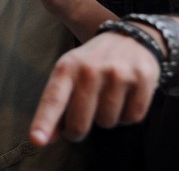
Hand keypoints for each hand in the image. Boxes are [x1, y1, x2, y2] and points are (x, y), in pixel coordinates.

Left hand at [30, 31, 159, 146]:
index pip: (53, 99)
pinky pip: (131, 118)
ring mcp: (117, 74)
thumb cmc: (92, 63)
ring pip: (107, 122)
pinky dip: (127, 115)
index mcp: (67, 67)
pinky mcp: (142, 79)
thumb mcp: (69, 74)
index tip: (36, 140)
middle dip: (77, 130)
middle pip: (79, 122)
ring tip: (106, 98)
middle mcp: (90, 70)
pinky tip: (125, 98)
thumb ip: (56, 106)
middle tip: (78, 123)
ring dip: (105, 119)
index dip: (44, 121)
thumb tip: (45, 138)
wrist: (129, 37)